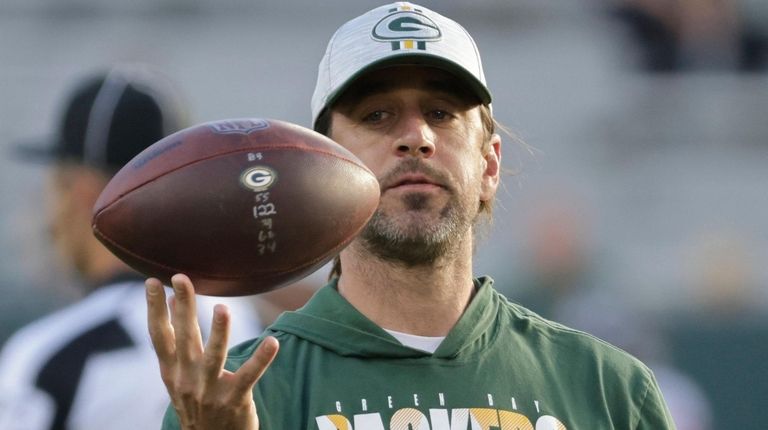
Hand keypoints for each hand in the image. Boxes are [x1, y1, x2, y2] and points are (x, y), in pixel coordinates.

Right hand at [146, 274, 278, 429]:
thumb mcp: (178, 373)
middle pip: (184, 338)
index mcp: (171, 370)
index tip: (153, 281)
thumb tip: (173, 300)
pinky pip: (249, 376)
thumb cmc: (195, 398)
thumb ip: (176, 339)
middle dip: (183, 307)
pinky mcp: (234, 400)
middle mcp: (186, 379)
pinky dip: (261, 359)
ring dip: (219, 332)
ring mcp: (209, 390)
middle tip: (182, 278)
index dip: (155, 309)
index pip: (159, 335)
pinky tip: (273, 342)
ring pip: (214, 356)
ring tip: (223, 308)